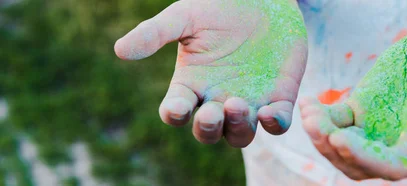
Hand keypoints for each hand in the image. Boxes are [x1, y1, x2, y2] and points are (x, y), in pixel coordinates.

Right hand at [114, 0, 306, 146]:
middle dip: (208, 127)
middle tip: (212, 110)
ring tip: (236, 104)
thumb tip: (120, 50)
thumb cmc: (221, 7)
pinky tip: (268, 113)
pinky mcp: (278, 99)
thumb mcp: (186, 16)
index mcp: (192, 84)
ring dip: (237, 128)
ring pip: (239, 135)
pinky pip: (276, 125)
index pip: (176, 112)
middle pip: (208, 131)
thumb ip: (155, 33)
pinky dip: (273, 125)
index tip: (178, 105)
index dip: (174, 114)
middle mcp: (217, 100)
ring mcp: (249, 102)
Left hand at [299, 18, 406, 179]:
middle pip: (359, 164)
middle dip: (334, 149)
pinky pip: (334, 121)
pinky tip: (306, 104)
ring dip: (321, 138)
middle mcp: (398, 148)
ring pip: (342, 148)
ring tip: (308, 115)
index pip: (392, 167)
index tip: (340, 139)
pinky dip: (318, 118)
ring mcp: (377, 131)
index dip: (364, 158)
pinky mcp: (361, 111)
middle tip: (316, 126)